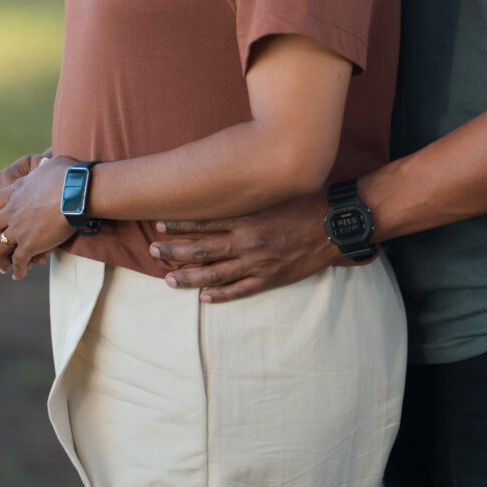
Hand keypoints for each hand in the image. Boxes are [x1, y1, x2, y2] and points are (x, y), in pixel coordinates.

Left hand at [0, 155, 75, 279]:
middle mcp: (12, 211)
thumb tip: (46, 163)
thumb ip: (42, 168)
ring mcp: (19, 229)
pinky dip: (17, 269)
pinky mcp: (29, 244)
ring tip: (4, 267)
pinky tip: (20, 274)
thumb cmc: (71, 175)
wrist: (79, 192)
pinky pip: (17, 261)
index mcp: (16, 191)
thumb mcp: (50, 166)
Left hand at [148, 192, 352, 301]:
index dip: (181, 226)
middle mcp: (247, 242)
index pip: (205, 223)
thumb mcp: (273, 193)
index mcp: (247, 219)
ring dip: (189, 277)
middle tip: (154, 251)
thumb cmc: (305, 203)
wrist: (332, 226)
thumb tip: (226, 188)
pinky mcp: (270, 279)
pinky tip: (204, 298)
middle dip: (175, 251)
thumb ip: (249, 196)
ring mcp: (257, 264)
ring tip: (169, 279)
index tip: (160, 225)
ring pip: (215, 274)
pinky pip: (240, 290)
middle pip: (203, 250)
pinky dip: (220, 295)